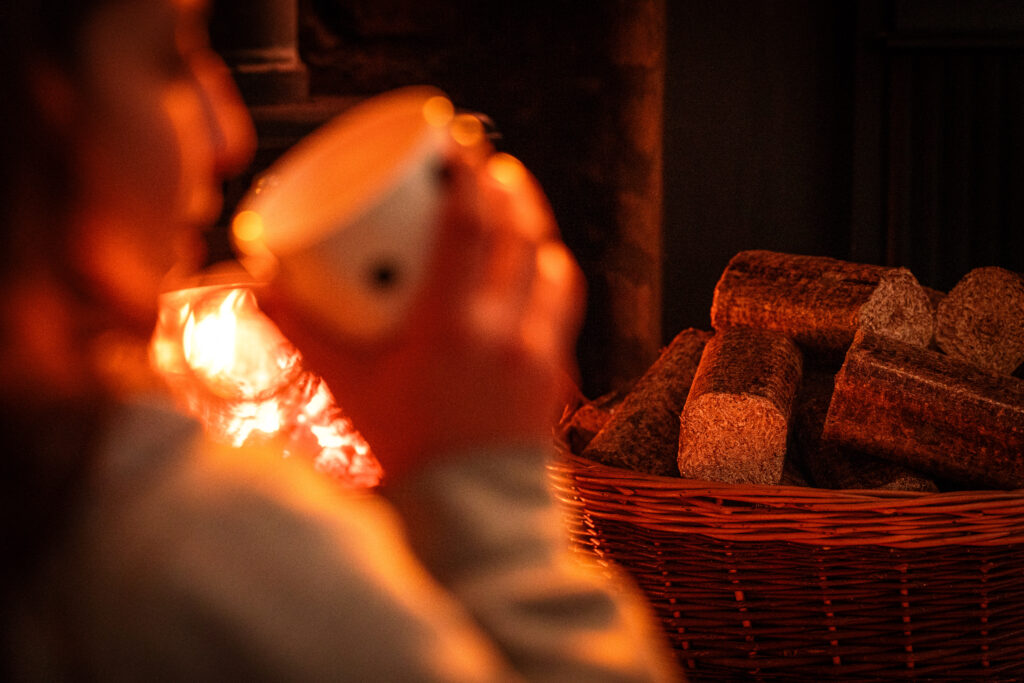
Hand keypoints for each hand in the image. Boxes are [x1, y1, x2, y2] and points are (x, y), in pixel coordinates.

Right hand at [260, 145, 585, 481]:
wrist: (470, 512)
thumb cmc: (405, 450)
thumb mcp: (349, 388)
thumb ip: (304, 335)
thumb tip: (258, 289)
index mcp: (450, 326)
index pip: (468, 227)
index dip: (467, 176)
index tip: (459, 145)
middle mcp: (504, 330)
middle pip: (520, 232)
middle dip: (508, 189)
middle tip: (489, 167)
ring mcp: (538, 350)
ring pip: (552, 263)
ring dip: (535, 228)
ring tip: (515, 210)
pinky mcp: (556, 370)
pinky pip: (563, 304)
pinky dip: (551, 273)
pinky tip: (536, 270)